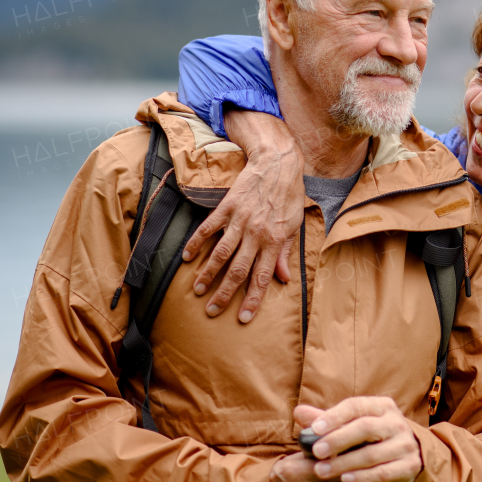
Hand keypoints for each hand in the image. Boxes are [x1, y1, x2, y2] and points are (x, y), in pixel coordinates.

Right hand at [183, 109, 304, 322]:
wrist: (279, 163)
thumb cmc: (289, 196)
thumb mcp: (294, 225)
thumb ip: (286, 253)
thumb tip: (284, 279)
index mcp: (275, 241)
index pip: (263, 277)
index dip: (253, 300)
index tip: (242, 318)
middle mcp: (257, 234)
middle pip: (238, 270)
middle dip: (225, 294)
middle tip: (211, 311)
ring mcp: (240, 220)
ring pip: (220, 253)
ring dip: (207, 274)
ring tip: (197, 290)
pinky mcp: (227, 207)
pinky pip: (208, 228)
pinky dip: (196, 243)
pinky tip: (187, 257)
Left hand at [295, 398, 423, 481]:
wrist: (407, 455)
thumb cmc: (371, 438)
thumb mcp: (351, 425)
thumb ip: (327, 420)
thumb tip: (298, 412)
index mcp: (381, 406)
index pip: (356, 406)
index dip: (334, 416)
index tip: (314, 429)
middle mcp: (396, 422)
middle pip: (365, 428)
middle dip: (338, 440)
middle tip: (316, 452)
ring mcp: (405, 444)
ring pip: (372, 454)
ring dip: (344, 463)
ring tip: (322, 471)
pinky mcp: (409, 466)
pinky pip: (383, 473)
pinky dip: (362, 478)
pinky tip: (345, 481)